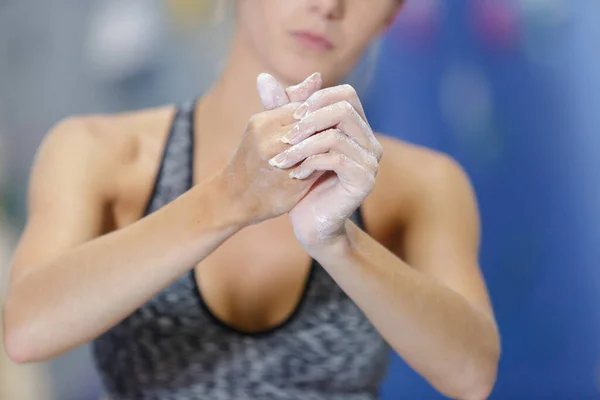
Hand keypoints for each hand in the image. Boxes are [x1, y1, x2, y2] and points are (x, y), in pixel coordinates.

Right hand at [220, 73, 323, 223]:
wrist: (234, 199)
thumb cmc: (252, 159)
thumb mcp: (265, 127)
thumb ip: (291, 102)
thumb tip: (318, 77)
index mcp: (263, 123)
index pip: (304, 109)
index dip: (318, 116)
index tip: (326, 123)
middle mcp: (269, 141)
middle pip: (313, 126)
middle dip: (327, 130)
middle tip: (339, 135)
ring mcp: (280, 163)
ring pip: (317, 146)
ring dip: (328, 146)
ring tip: (336, 148)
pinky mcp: (291, 184)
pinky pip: (317, 167)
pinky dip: (325, 163)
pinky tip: (330, 164)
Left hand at [268, 84, 382, 246]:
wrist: (310, 222)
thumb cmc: (300, 181)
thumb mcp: (289, 140)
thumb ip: (280, 109)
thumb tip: (263, 76)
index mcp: (357, 128)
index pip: (346, 94)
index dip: (317, 98)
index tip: (291, 116)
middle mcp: (370, 141)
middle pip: (344, 108)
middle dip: (308, 120)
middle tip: (284, 138)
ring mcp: (371, 160)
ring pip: (335, 134)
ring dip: (302, 145)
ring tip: (281, 160)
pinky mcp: (364, 179)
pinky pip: (336, 158)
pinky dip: (310, 162)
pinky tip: (295, 174)